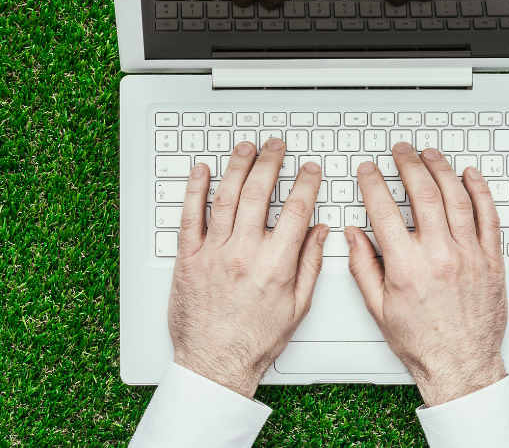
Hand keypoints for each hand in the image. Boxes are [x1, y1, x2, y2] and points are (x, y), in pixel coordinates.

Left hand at [169, 139, 328, 396]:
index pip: (295, 210)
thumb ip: (310, 264)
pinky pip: (189, 216)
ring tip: (245, 148)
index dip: (305, 183)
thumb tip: (320, 231)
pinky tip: (201, 171)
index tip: (309, 169)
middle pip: (258, 194)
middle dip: (270, 163)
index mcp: (275, 265)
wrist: (216, 363)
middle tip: (276, 146)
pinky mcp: (188, 259)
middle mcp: (243, 254)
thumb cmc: (255, 341)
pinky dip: (194, 190)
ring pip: (225, 198)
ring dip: (236, 167)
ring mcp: (213, 254)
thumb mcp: (297, 307)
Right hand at [346, 143, 508, 406]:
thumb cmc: (421, 342)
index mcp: (407, 267)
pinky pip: (489, 217)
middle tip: (401, 151)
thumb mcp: (378, 308)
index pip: (384, 210)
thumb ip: (362, 266)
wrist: (461, 365)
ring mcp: (469, 256)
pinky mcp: (492, 261)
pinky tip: (470, 176)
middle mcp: (440, 256)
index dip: (373, 183)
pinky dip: (480, 191)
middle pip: (424, 194)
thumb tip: (353, 235)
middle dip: (409, 164)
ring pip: (457, 198)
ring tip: (430, 155)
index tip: (368, 171)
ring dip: (442, 169)